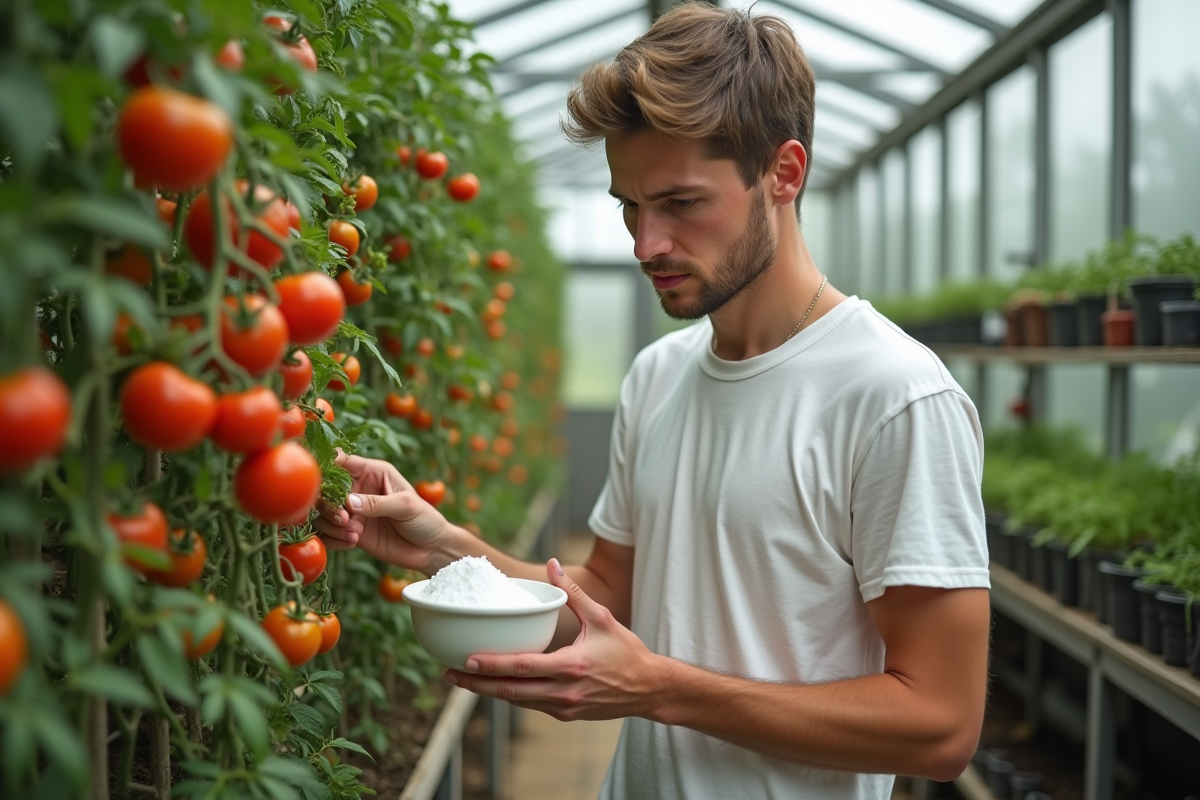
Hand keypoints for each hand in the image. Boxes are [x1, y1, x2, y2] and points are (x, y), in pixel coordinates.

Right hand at [313, 451, 449, 573]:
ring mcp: (353, 512)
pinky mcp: (351, 532)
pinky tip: (352, 542)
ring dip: (331, 525)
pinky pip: (329, 534)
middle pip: (326, 489)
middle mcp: (359, 490)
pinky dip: (334, 539)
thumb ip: (377, 503)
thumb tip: (349, 502)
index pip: (343, 461)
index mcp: (373, 472)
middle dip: (328, 504)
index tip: (321, 480)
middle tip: (343, 519)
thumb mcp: (405, 506)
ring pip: (323, 513)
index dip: (328, 466)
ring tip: (353, 534)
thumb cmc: (425, 519)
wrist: (431, 550)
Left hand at [444, 559, 663, 721]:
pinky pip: (532, 704)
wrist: (649, 689)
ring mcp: (564, 707)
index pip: (523, 667)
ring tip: (464, 680)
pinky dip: (512, 695)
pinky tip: (496, 684)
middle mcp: (565, 691)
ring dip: (490, 691)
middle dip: (478, 684)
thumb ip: (573, 593)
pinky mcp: (566, 715)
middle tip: (450, 675)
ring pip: (519, 701)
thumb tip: (552, 564)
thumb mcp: (602, 617)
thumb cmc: (627, 651)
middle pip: (511, 691)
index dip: (492, 666)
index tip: (466, 660)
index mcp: (572, 666)